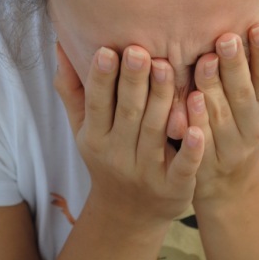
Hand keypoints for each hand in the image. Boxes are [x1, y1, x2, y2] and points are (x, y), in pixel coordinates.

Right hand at [54, 43, 204, 225]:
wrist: (128, 215)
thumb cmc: (106, 157)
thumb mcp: (83, 129)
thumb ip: (73, 89)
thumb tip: (61, 44)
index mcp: (95, 136)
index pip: (97, 103)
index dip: (101, 78)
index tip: (106, 50)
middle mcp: (118, 155)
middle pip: (128, 113)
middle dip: (133, 81)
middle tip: (138, 50)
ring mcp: (146, 173)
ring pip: (155, 132)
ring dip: (161, 100)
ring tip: (166, 68)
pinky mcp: (174, 188)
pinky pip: (182, 167)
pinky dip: (190, 149)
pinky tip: (197, 129)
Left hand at [188, 20, 258, 203]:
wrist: (230, 180)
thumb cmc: (243, 120)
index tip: (258, 28)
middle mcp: (251, 125)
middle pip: (243, 93)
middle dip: (235, 65)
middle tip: (226, 37)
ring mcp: (229, 145)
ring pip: (221, 115)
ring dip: (213, 89)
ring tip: (205, 62)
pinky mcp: (205, 161)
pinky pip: (200, 140)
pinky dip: (195, 121)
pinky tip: (188, 101)